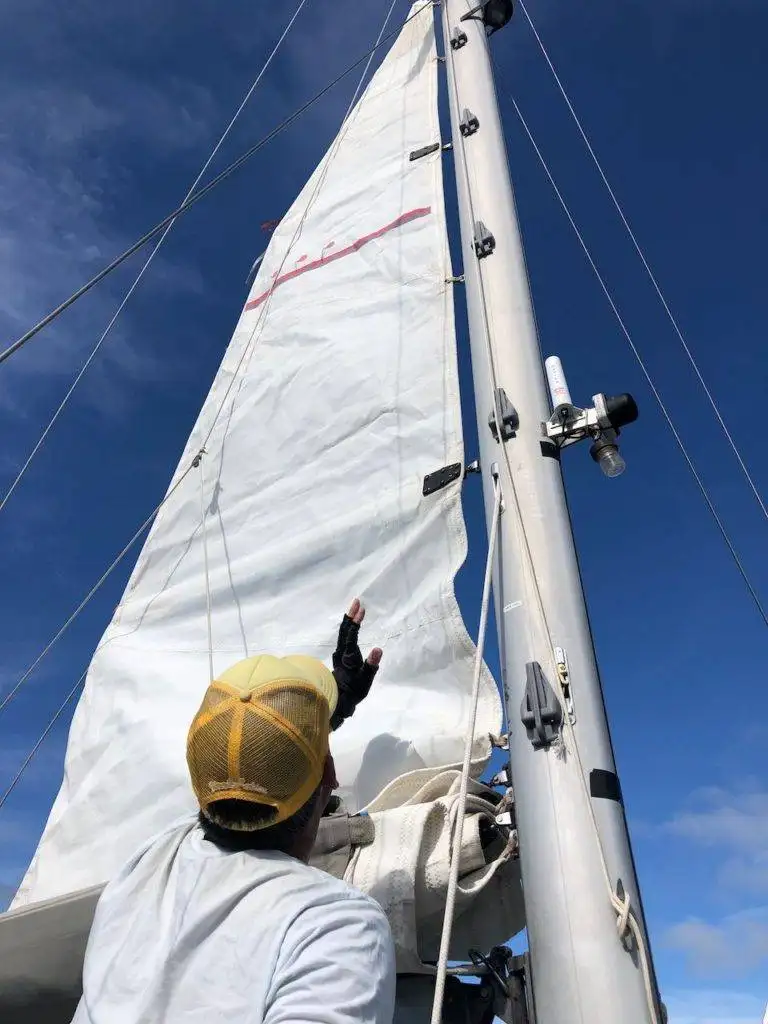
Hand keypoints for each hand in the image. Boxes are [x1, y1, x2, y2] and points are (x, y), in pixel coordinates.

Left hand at [330, 599, 381, 729]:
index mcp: (348, 655)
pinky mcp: (339, 658)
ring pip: (342, 634)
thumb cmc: (353, 691)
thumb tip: (378, 649)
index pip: (351, 634)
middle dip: (350, 615)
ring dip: (348, 621)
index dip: (356, 621)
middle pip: (344, 630)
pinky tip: (349, 629)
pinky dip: (347, 629)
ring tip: (353, 611)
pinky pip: (343, 639)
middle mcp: (341, 652)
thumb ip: (371, 665)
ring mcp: (339, 654)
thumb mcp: (365, 681)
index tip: (362, 609)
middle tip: (356, 601)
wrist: (338, 702)